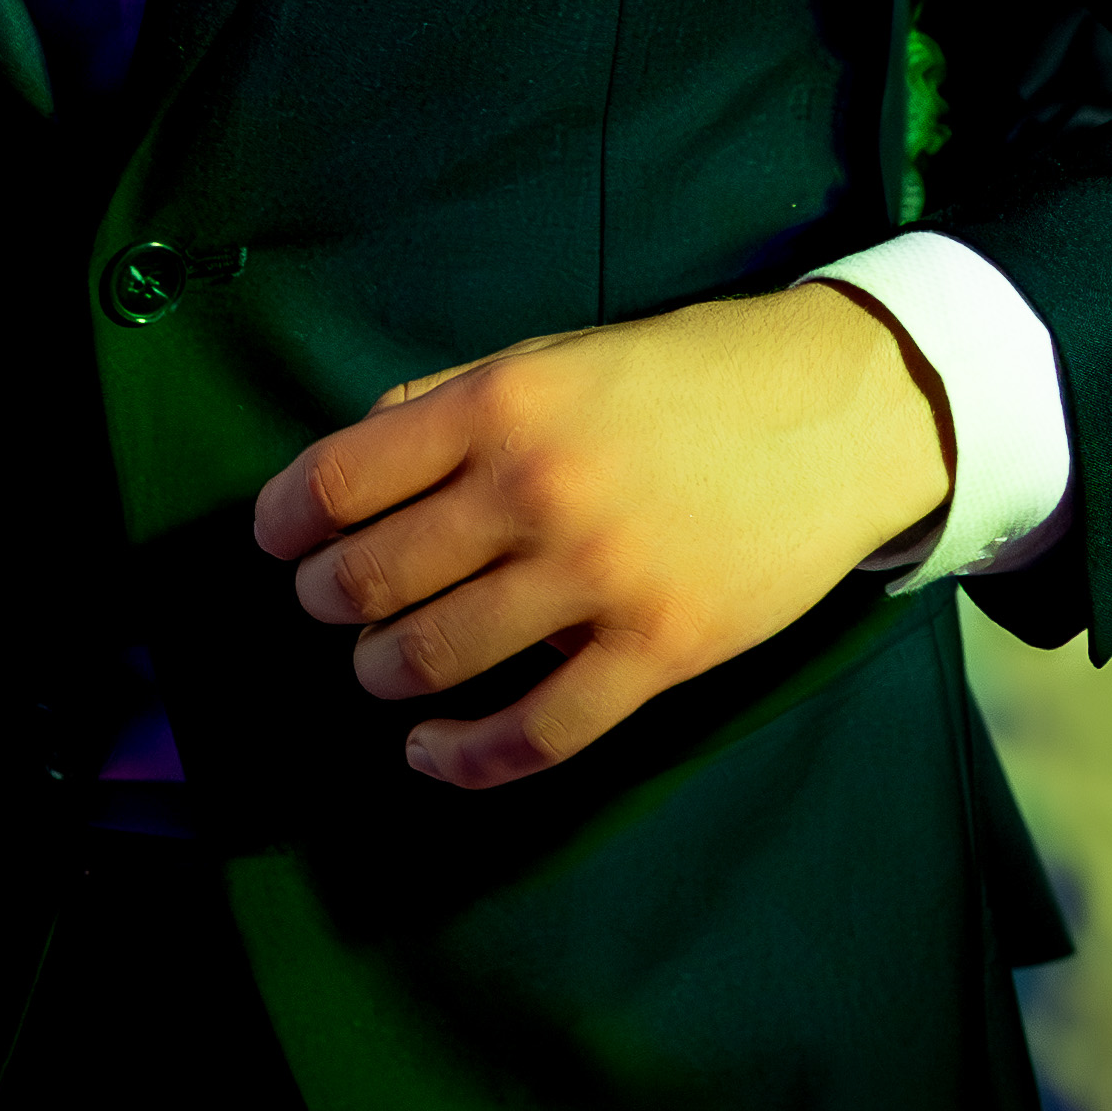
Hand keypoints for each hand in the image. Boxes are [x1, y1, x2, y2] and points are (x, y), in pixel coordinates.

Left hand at [251, 283, 952, 788]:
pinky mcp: (658, 654)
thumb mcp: (554, 352)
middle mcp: (535, 490)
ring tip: (376, 665)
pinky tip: (429, 752)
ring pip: (434, 657)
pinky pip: (535, 733)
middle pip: (371, 577)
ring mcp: (597, 579)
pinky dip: (463, 758)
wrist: (839, 412)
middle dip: (325, 600)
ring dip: (380, 672)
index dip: (283, 519)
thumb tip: (356, 456)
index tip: (272, 538)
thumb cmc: (683, 375)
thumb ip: (451, 401)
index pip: (342, 477)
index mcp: (500, 403)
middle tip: (324, 604)